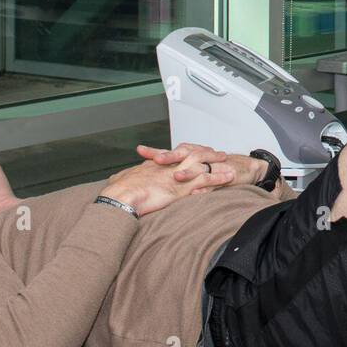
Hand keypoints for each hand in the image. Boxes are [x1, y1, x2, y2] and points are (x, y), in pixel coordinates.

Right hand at [101, 146, 235, 215]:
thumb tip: (118, 179)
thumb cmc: (119, 190)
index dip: (185, 153)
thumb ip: (125, 179)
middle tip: (215, 152)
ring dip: (216, 164)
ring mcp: (177, 175)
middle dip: (204, 153)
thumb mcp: (122, 180)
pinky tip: (229, 178)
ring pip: (203, 165)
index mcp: (156, 165)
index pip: (174, 156)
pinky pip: (206, 180)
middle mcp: (169, 167)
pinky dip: (218, 178)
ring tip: (228, 162)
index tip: (192, 151)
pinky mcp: (184, 187)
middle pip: (191, 155)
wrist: (121, 195)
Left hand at [136, 143, 272, 187]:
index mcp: (190, 155)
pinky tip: (197, 192)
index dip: (156, 151)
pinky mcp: (223, 177)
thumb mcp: (194, 166)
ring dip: (187, 172)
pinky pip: (213, 183)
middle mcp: (199, 158)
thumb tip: (150, 173)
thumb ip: (175, 169)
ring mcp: (211, 167)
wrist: (244, 168)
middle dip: (170, 157)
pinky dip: (205, 187)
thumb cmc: (216, 167)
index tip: (140, 150)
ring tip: (176, 176)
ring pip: (198, 168)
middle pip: (183, 155)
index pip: (170, 152)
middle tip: (157, 159)